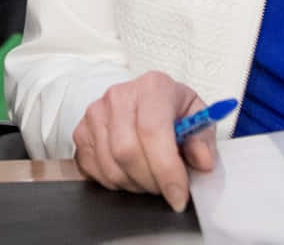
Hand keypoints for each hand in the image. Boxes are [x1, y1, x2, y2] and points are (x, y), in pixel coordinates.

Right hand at [71, 71, 214, 211]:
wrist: (146, 102)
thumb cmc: (172, 111)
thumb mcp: (198, 119)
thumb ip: (203, 141)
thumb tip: (202, 162)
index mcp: (153, 87)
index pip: (153, 131)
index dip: (167, 170)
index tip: (179, 196)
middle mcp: (119, 96)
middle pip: (127, 152)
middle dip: (150, 182)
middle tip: (165, 190)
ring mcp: (95, 113)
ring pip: (110, 166)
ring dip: (134, 185)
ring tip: (150, 179)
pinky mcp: (81, 132)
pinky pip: (93, 171)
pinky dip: (115, 183)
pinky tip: (130, 174)